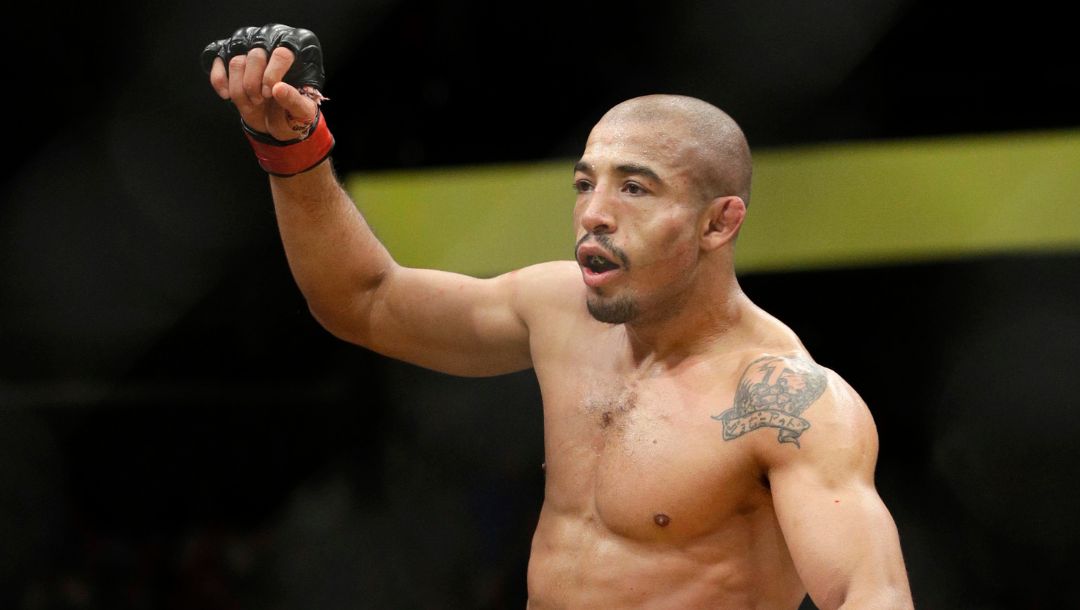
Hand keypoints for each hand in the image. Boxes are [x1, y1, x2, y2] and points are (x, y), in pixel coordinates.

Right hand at [202, 25, 325, 141]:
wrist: (276, 122)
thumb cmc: (293, 113)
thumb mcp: (302, 112)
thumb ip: (294, 101)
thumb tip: (278, 88)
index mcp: (294, 58)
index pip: (281, 54)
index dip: (272, 75)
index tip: (270, 93)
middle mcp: (271, 49)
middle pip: (255, 56)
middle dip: (254, 84)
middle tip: (260, 100)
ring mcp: (249, 54)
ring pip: (236, 62)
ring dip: (239, 90)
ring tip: (251, 102)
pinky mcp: (230, 60)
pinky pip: (218, 62)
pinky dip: (219, 81)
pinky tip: (226, 96)